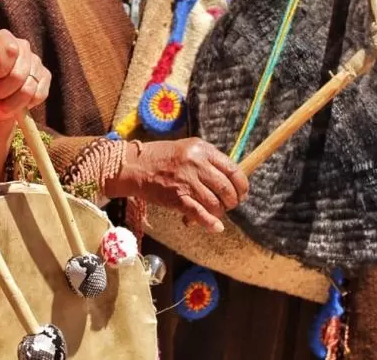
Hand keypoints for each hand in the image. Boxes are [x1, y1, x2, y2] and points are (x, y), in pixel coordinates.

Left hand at [0, 30, 50, 121]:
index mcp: (4, 38)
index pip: (11, 51)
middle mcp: (23, 46)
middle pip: (19, 75)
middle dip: (2, 90)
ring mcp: (36, 61)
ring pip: (29, 89)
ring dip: (11, 101)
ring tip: (1, 98)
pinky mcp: (45, 77)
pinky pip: (39, 95)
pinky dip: (24, 104)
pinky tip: (14, 99)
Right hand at [104, 138, 249, 232]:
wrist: (134, 165)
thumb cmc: (161, 157)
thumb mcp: (188, 149)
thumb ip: (208, 161)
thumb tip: (230, 180)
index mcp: (202, 149)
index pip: (233, 170)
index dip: (242, 185)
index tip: (241, 193)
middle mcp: (196, 163)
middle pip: (227, 188)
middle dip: (232, 201)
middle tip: (228, 205)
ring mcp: (186, 181)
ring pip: (215, 203)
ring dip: (218, 212)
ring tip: (214, 212)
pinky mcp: (176, 197)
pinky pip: (199, 213)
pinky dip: (210, 223)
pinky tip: (216, 227)